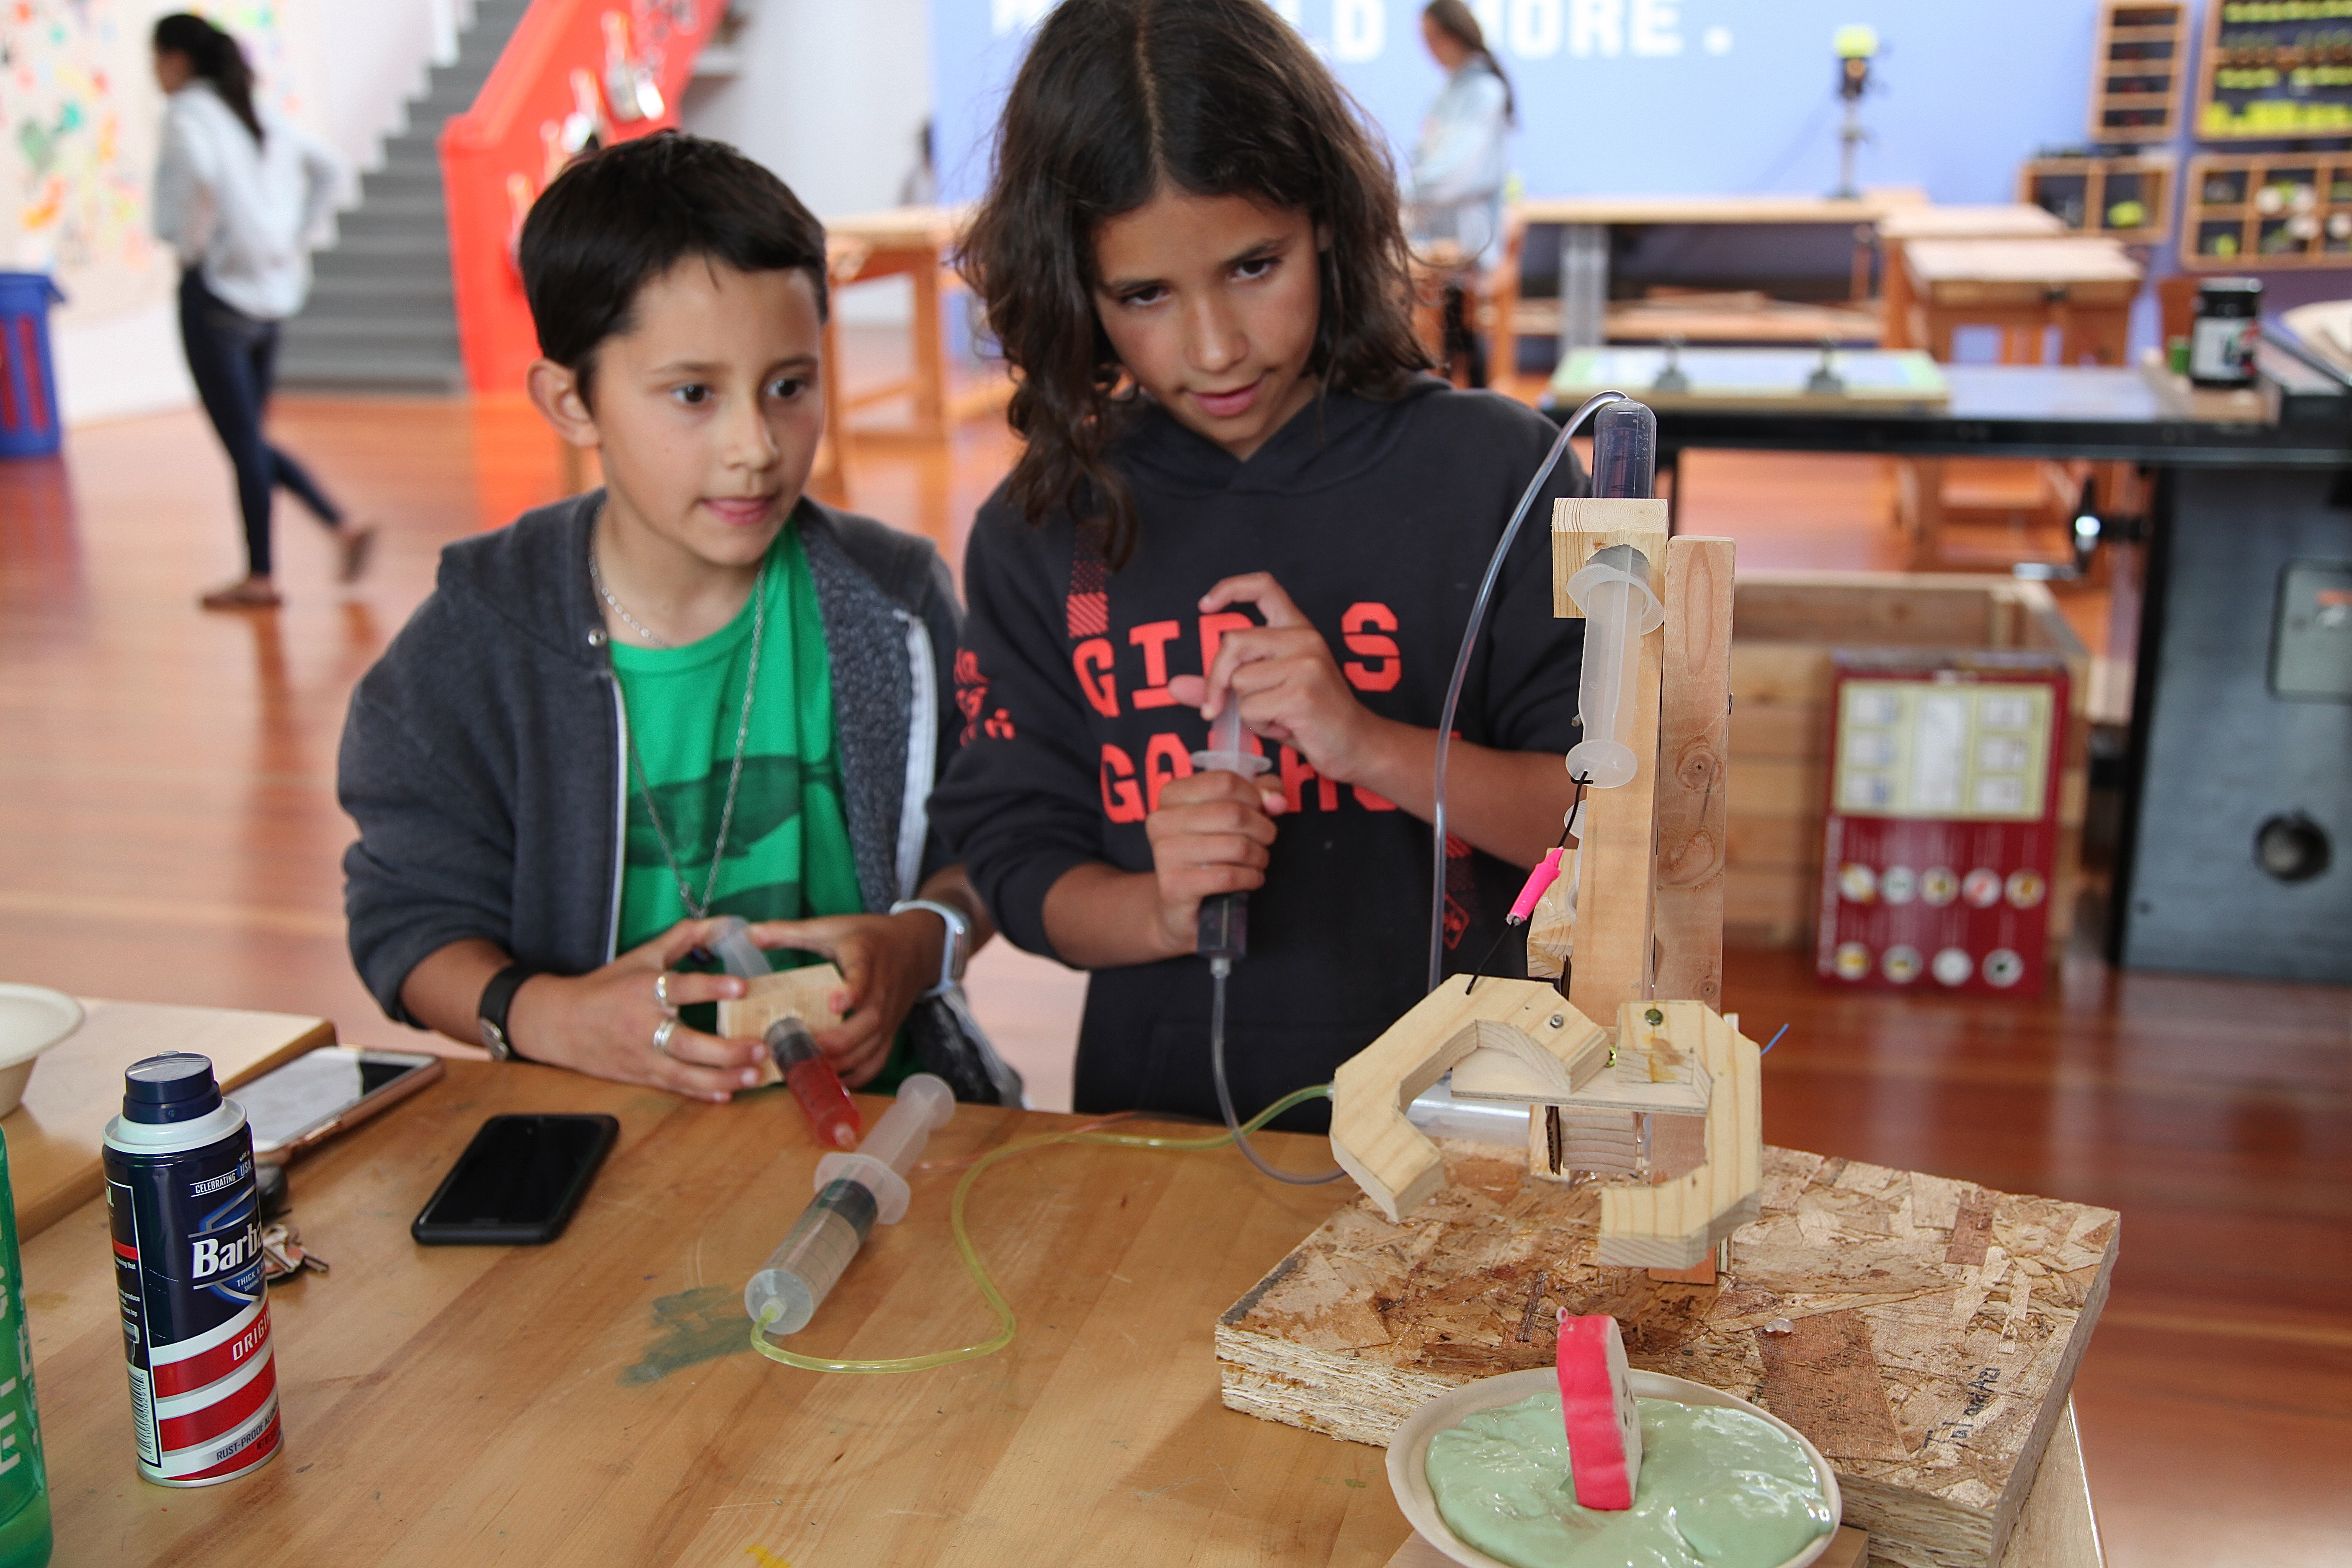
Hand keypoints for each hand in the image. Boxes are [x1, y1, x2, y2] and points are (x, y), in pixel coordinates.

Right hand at [504, 918, 765, 1101]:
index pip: (680, 988)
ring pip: (684, 1074)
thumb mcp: (643, 956)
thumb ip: (684, 938)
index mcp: (643, 990)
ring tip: (754, 1075)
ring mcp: (642, 1055)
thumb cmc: (607, 987)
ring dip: (722, 1078)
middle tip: (761, 1045)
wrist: (559, 1023)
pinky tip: (727, 1095)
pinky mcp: (640, 1075)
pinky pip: (674, 1087)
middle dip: (726, 1049)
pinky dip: (700, 1094)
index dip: (711, 987)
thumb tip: (724, 924)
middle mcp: (643, 1026)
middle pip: (687, 1044)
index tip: (741, 986)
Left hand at [744, 911, 944, 1087]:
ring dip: (843, 1062)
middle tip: (804, 1050)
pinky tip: (832, 1081)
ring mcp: (889, 1015)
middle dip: (838, 1041)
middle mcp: (882, 991)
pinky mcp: (890, 1031)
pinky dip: (857, 1075)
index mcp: (866, 959)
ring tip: (809, 1069)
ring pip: (873, 1046)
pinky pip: (878, 1060)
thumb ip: (791, 931)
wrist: (917, 947)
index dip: (851, 992)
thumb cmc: (869, 937)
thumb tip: (750, 934)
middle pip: (869, 1022)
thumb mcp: (831, 926)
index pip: (863, 978)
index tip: (834, 1003)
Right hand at [1142, 768, 1281, 955]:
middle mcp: (1162, 821)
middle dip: (1263, 829)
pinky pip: (1228, 876)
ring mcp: (1165, 854)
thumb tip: (1277, 800)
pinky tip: (1251, 880)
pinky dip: (1250, 878)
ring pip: (1236, 846)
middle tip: (1265, 841)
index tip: (1261, 812)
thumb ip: (1259, 796)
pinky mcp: (1174, 886)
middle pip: (1234, 814)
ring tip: (1257, 861)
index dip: (1254, 796)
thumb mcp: (1231, 814)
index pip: (1225, 781)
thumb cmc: (1209, 852)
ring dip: (1259, 856)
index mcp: (1171, 795)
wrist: (1177, 903)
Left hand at [1166, 573, 1390, 786]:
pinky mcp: (1302, 694)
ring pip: (1240, 682)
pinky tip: (1287, 728)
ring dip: (1248, 711)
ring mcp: (1306, 664)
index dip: (1229, 588)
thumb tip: (1173, 686)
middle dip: (1216, 679)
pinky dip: (1260, 727)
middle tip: (1214, 707)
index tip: (1204, 606)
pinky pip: (1252, 710)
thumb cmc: (1311, 719)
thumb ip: (1222, 685)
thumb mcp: (1265, 694)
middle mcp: (1304, 639)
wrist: (1357, 746)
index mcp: (1298, 630)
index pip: (1264, 587)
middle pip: (1233, 643)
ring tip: (1278, 716)